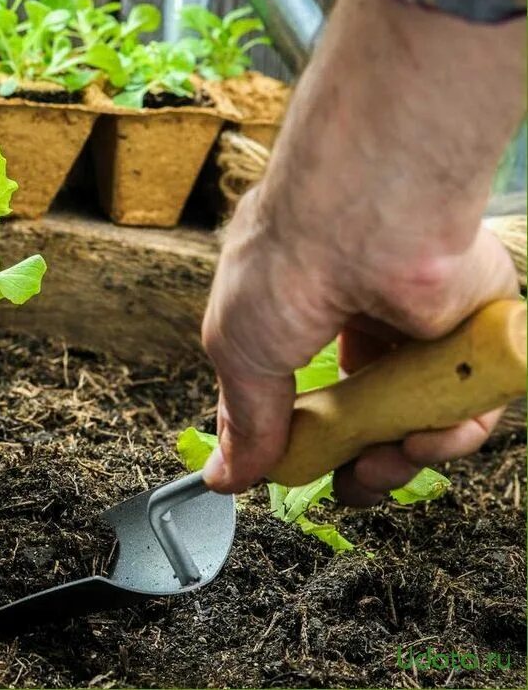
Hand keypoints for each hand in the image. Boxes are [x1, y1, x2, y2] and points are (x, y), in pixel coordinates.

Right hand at [201, 0, 523, 503]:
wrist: (363, 221)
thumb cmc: (286, 263)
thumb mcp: (238, 355)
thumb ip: (243, 424)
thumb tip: (225, 477)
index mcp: (303, 319)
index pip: (311, 396)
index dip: (309, 443)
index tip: (302, 470)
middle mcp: (364, 324)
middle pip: (372, 420)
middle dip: (361, 464)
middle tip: (354, 479)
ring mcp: (423, 330)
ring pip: (423, 419)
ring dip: (406, 455)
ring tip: (388, 460)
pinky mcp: (476, 333)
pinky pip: (474, 404)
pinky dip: (454, 433)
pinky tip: (429, 433)